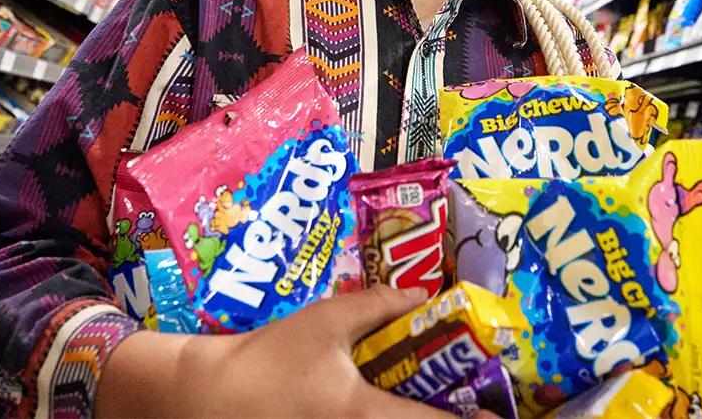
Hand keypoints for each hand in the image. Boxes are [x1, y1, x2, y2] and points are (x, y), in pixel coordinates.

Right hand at [97, 286, 456, 418]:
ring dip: (417, 415)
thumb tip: (423, 295)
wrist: (202, 400)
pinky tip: (391, 402)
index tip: (499, 409)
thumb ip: (378, 306)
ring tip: (433, 397)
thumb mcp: (325, 323)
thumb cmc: (266, 361)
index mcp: (368, 417)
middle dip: (447, 415)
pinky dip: (389, 418)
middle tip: (471, 399)